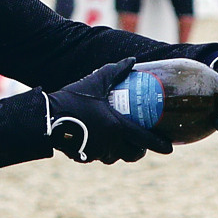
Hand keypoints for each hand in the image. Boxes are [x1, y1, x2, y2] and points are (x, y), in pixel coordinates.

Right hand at [44, 60, 173, 163]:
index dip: (159, 145)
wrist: (47, 117)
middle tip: (140, 144)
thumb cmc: (73, 99)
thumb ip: (116, 71)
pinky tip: (98, 142)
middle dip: (138, 151)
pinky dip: (102, 151)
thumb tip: (132, 61)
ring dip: (120, 151)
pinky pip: (98, 156)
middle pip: (132, 154)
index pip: (145, 140)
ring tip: (119, 141)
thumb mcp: (96, 82)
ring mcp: (97, 152)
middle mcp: (110, 143)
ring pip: (115, 157)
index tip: (170, 148)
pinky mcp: (84, 156)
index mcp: (116, 127)